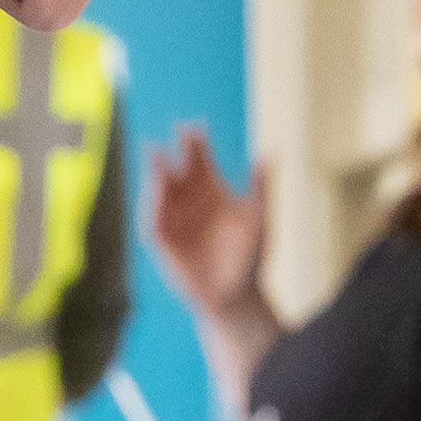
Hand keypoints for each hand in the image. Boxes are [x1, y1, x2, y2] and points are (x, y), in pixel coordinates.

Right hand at [143, 130, 271, 325]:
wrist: (237, 294)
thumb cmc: (250, 256)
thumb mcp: (259, 219)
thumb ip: (262, 188)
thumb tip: (268, 154)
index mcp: (211, 190)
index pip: (199, 160)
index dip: (195, 143)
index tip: (194, 126)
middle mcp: (188, 201)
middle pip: (176, 170)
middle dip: (172, 153)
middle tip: (170, 136)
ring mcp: (174, 220)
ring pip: (160, 192)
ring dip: (157, 175)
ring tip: (157, 158)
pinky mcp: (164, 242)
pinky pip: (153, 221)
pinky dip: (152, 207)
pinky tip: (155, 194)